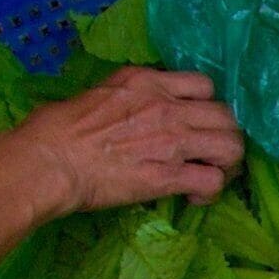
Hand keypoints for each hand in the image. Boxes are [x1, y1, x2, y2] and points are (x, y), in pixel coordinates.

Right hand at [0, 67, 246, 218]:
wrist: (47, 161)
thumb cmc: (55, 129)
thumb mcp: (96, 94)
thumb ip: (126, 97)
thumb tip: (128, 110)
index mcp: (146, 82)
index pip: (204, 85)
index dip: (208, 107)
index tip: (199, 123)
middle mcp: (166, 106)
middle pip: (227, 116)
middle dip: (226, 136)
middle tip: (214, 155)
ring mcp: (171, 140)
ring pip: (231, 146)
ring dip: (228, 164)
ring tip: (213, 175)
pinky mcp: (168, 175)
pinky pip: (212, 181)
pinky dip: (211, 191)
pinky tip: (195, 196)